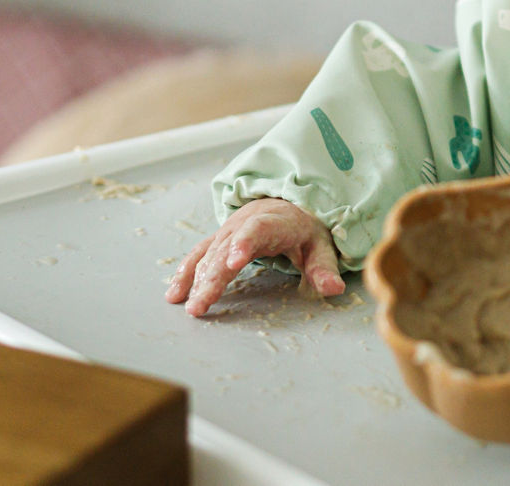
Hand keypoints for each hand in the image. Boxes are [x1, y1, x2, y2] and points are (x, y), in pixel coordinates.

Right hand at [165, 197, 344, 316]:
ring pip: (209, 253)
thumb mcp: (321, 246)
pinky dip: (186, 272)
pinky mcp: (218, 239)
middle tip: (201, 304)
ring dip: (196, 279)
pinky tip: (175, 293)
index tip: (234, 262)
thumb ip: (324, 268)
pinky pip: (199, 254)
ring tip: (189, 306)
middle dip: (213, 277)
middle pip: (226, 248)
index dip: (244, 244)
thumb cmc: (305, 229)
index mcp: (274, 222)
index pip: (257, 230)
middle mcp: (245, 223)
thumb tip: (334, 289)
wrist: (286, 203)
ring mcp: (228, 231)